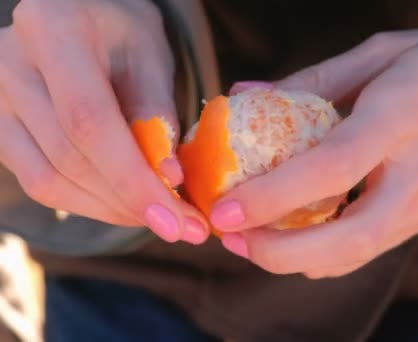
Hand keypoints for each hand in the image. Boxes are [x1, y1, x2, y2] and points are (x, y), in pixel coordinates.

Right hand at [0, 0, 207, 243]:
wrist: (78, 14)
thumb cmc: (122, 31)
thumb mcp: (152, 56)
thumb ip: (157, 113)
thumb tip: (167, 180)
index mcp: (53, 31)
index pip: (89, 122)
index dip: (132, 179)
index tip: (175, 221)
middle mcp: (9, 64)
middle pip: (70, 158)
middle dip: (131, 203)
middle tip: (182, 226)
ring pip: (49, 180)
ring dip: (110, 210)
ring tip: (159, 218)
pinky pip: (38, 180)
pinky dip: (87, 201)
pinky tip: (124, 205)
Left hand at [212, 26, 417, 277]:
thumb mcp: (385, 53)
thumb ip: (314, 78)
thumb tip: (246, 94)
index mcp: (402, 120)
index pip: (332, 169)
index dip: (273, 195)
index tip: (226, 209)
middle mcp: (415, 175)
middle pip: (346, 241)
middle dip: (279, 254)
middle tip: (233, 238)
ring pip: (355, 256)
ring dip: (295, 259)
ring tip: (252, 238)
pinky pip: (368, 249)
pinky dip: (324, 252)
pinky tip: (296, 233)